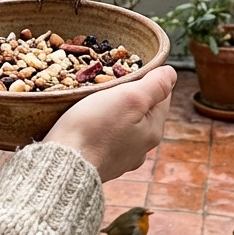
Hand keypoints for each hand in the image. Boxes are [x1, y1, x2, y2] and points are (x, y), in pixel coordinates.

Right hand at [43, 65, 174, 181]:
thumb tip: (172, 74)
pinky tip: (84, 124)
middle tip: (106, 82)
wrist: (61, 165)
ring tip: (91, 101)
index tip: (126, 69)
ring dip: (111, 111)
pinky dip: (98, 128)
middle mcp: (141, 148)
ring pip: (122, 124)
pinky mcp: (99, 164)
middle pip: (141, 110)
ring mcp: (120, 159)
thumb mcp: (130, 98)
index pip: (162, 94)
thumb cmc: (94, 128)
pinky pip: (104, 138)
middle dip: (127, 94)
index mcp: (153, 131)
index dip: (147, 77)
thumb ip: (155, 85)